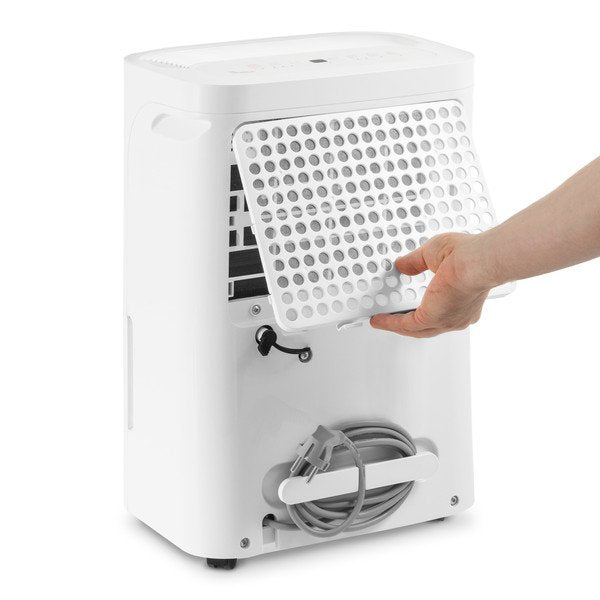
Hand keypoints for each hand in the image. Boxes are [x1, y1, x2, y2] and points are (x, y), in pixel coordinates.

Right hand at [370, 233, 494, 337]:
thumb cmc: (469, 255)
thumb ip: (416, 261)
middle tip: (391, 318)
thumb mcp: (435, 253)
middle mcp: (457, 316)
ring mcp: (446, 320)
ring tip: (381, 320)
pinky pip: (405, 325)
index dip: (425, 309)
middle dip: (407, 322)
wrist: (476, 262)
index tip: (410, 307)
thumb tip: (403, 264)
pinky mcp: (432, 319)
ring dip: (395, 325)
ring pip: (416, 329)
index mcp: (464, 300)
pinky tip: (380, 319)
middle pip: (427, 325)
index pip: (441, 310)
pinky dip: (390, 323)